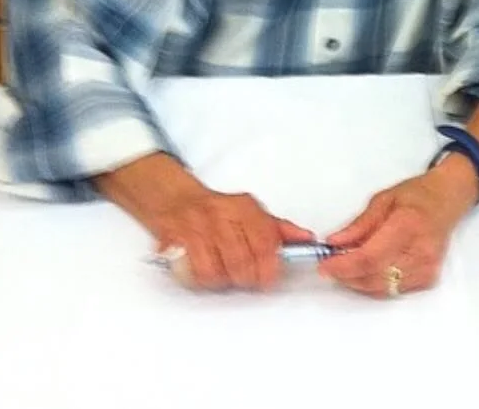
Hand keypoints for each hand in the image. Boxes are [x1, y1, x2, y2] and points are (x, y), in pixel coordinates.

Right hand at [96, 152, 313, 291]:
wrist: (175, 198)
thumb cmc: (218, 210)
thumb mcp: (251, 213)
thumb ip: (279, 229)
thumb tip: (307, 239)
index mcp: (244, 208)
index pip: (263, 240)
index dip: (269, 266)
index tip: (270, 279)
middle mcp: (220, 214)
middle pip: (239, 260)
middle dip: (246, 278)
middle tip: (246, 280)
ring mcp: (194, 226)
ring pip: (213, 271)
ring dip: (220, 280)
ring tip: (223, 273)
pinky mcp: (172, 241)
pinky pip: (189, 272)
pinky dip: (197, 279)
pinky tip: (202, 270)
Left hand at [317, 153, 478, 298]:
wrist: (447, 200)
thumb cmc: (417, 195)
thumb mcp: (383, 199)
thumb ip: (359, 224)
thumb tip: (335, 242)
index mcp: (407, 226)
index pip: (369, 257)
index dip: (343, 265)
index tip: (325, 265)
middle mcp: (420, 251)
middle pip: (373, 277)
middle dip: (346, 275)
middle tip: (331, 264)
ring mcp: (426, 268)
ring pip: (381, 288)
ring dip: (359, 281)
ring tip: (348, 264)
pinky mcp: (428, 278)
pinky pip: (392, 290)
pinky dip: (375, 283)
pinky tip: (369, 268)